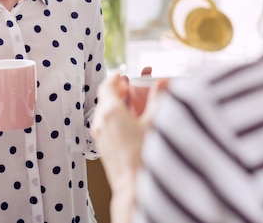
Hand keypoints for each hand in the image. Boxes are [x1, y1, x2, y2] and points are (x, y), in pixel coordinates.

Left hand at [91, 71, 167, 221]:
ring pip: (105, 111)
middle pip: (105, 98)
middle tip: (132, 86)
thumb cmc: (144, 157)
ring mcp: (99, 135)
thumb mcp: (155, 123)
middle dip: (119, 90)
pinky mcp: (102, 146)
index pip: (107, 85)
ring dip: (117, 104)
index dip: (116, 78)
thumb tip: (163, 83)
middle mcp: (100, 121)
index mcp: (110, 111)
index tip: (124, 74)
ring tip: (133, 103)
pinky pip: (105, 124)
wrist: (133, 188)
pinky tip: (130, 122)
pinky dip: (115, 117)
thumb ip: (158, 100)